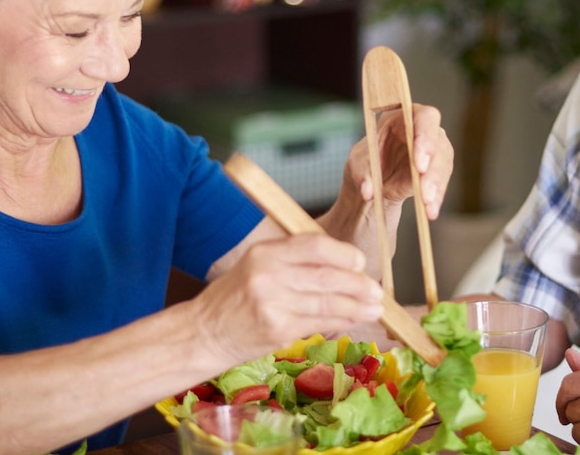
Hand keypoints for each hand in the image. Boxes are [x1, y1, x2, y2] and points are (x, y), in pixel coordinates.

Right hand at [191, 233, 383, 364]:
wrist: (203, 333)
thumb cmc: (233, 299)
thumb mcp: (256, 266)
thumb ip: (292, 261)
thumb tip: (341, 265)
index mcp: (265, 252)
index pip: (315, 245)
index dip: (344, 254)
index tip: (359, 263)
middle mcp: (269, 274)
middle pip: (328, 275)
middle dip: (358, 284)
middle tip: (376, 291)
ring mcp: (273, 303)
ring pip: (329, 301)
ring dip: (357, 306)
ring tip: (375, 308)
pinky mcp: (278, 329)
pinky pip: (320, 322)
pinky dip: (342, 321)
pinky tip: (354, 320)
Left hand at [346, 103, 452, 217]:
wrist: (373, 183)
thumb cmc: (366, 162)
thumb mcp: (357, 165)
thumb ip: (362, 174)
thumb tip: (368, 191)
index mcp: (403, 117)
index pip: (423, 117)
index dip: (425, 136)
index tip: (420, 162)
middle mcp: (423, 130)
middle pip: (438, 142)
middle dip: (433, 168)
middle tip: (424, 190)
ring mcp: (433, 150)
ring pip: (443, 165)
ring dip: (436, 186)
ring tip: (427, 206)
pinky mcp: (436, 171)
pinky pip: (441, 183)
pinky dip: (436, 198)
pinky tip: (430, 211)